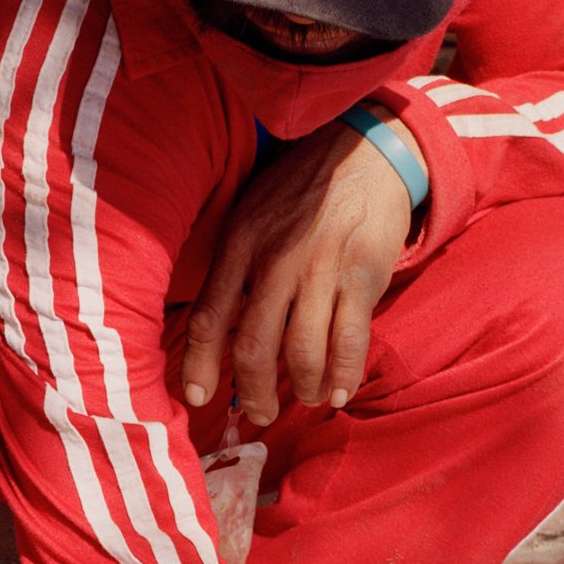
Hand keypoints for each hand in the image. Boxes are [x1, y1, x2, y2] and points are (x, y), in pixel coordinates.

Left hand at [182, 122, 412, 425]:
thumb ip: (235, 266)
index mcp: (239, 244)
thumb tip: (220, 328)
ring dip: (303, 387)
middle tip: (260, 414)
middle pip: (254, 347)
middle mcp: (275, 259)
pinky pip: (349, 340)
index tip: (198, 398)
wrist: (365, 149)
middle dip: (255, 392)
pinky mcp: (362, 275)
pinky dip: (344, 374)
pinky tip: (340, 391)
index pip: (209, 317)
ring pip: (302, 352)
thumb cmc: (301, 189)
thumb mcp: (252, 213)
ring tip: (308, 397)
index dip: (200, 364)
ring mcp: (321, 269)